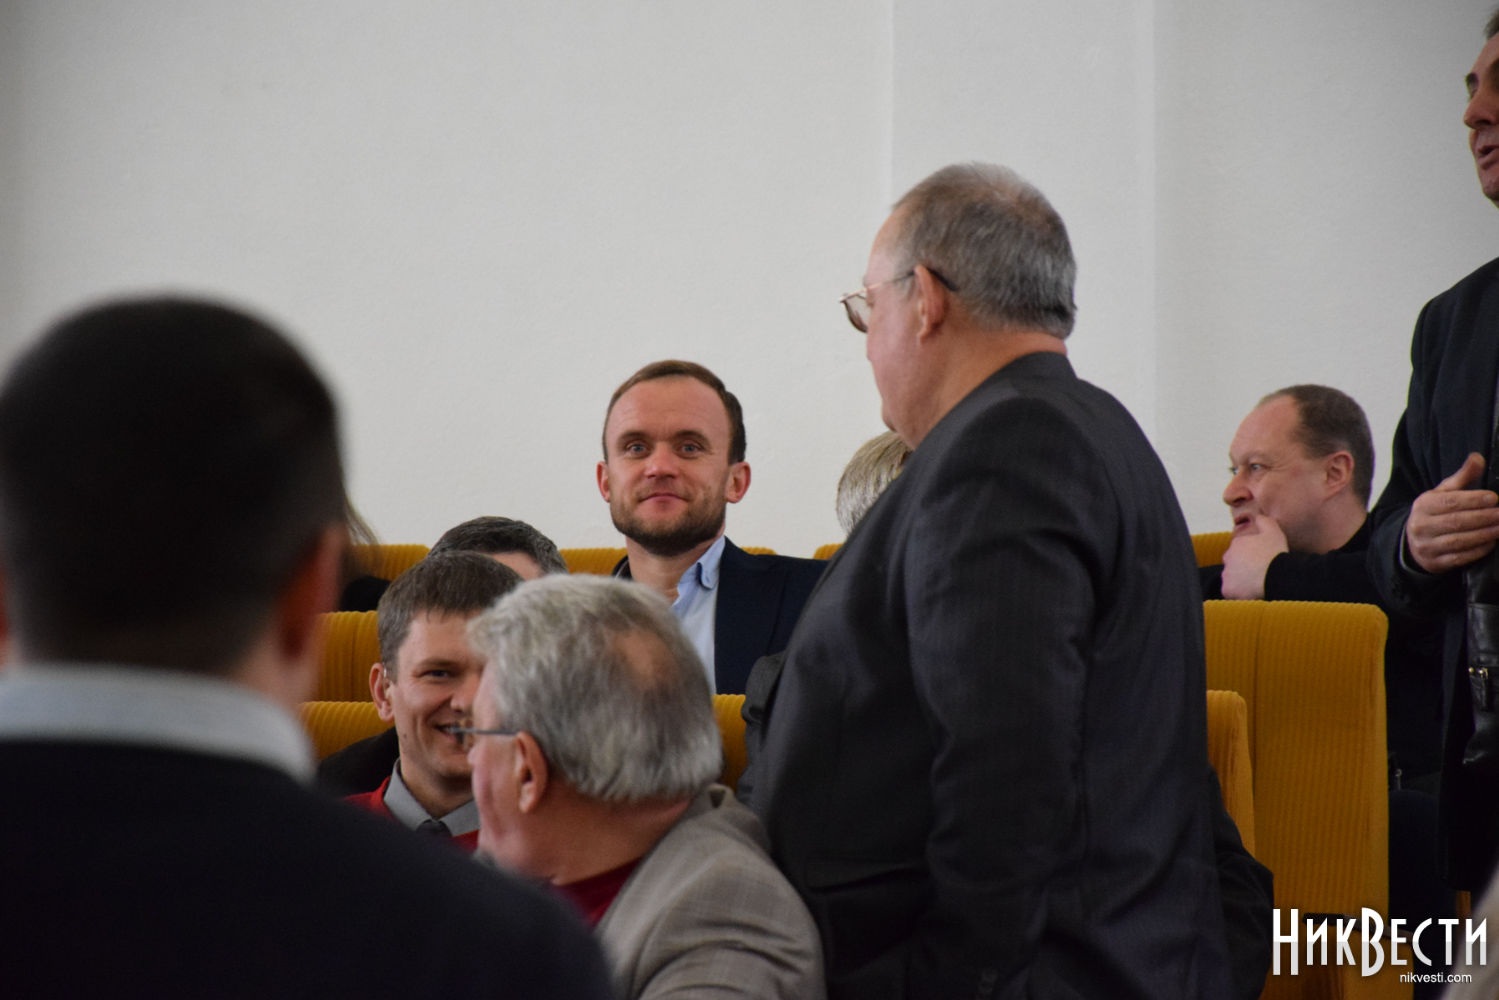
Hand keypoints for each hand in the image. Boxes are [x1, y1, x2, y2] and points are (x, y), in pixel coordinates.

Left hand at [1220, 515, 1287, 599]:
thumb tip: (1258, 516)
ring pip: (1232, 578)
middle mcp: (1227, 558)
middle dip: (1243, 568)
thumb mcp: (1274, 532)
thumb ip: (1265, 521)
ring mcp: (1226, 574)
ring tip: (1256, 584)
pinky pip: (1231, 592)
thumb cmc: (1275, 554)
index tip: (1261, 561)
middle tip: (1258, 573)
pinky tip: (1251, 593)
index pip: (1240, 550)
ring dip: (1240, 581)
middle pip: (1233, 564)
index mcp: (1237, 544)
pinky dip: (1239, 593)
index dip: (1251, 557)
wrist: (1276, 575)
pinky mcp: (1227, 589)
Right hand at [1406, 452, 1498, 573]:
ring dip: (1483, 534)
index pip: (1450, 502)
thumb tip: (1478, 458)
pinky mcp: (1435, 563)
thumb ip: (1462, 477)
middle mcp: (1421, 526)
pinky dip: (1477, 551)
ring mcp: (1427, 547)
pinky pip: (1459, 558)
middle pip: (1456, 522)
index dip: (1473, 500)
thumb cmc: (1433, 514)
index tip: (1493, 498)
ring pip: (1458, 541)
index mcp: (1422, 506)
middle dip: (1483, 518)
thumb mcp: (1441, 494)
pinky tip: (1491, 543)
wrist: (1412, 544)